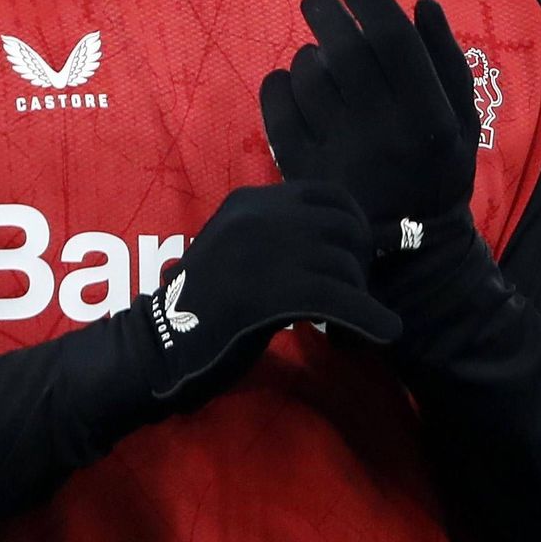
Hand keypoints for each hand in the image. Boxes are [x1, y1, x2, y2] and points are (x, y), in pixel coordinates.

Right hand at [142, 180, 400, 403]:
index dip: (355, 223)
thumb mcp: (238, 252)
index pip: (327, 194)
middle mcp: (259, 216)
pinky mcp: (269, 291)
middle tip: (354, 292)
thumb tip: (344, 244)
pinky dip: (369, 317)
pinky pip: (338, 298)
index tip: (358, 253)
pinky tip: (385, 331)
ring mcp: (262, 251)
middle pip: (343, 227)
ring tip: (355, 322)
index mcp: (250, 202)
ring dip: (359, 296)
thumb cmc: (199, 308)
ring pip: (342, 265)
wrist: (155, 346)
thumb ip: (279, 239)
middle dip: (360, 261)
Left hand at [259, 0, 479, 252]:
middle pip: (344, 48)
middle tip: (318, 0)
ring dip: (307, 53)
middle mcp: (383, 132)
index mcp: (428, 115)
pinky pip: (277, 108)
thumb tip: (422, 4)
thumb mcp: (462, 120)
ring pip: (309, 75)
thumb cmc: (437, 171)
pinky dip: (278, 84)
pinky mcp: (302, 170)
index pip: (393, 37)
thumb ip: (448, 60)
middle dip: (326, 10)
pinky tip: (289, 82)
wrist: (408, 249)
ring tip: (315, 56)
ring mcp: (340, 152)